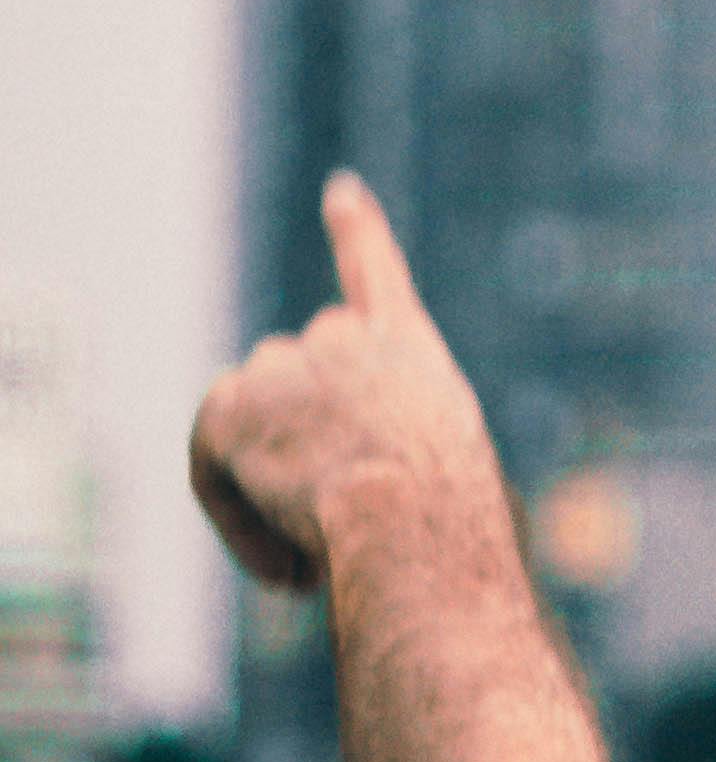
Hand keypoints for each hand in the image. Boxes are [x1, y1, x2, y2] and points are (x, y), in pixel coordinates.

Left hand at [189, 176, 504, 595]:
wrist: (413, 516)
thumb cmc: (456, 525)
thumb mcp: (447, 477)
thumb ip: (391, 453)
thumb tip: (333, 489)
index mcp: (407, 349)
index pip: (373, 273)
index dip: (356, 233)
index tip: (340, 192)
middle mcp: (341, 339)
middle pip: (295, 381)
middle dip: (303, 440)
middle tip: (338, 517)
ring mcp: (280, 366)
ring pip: (254, 427)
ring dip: (275, 483)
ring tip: (326, 549)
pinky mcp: (228, 409)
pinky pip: (214, 469)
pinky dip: (239, 522)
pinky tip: (288, 569)